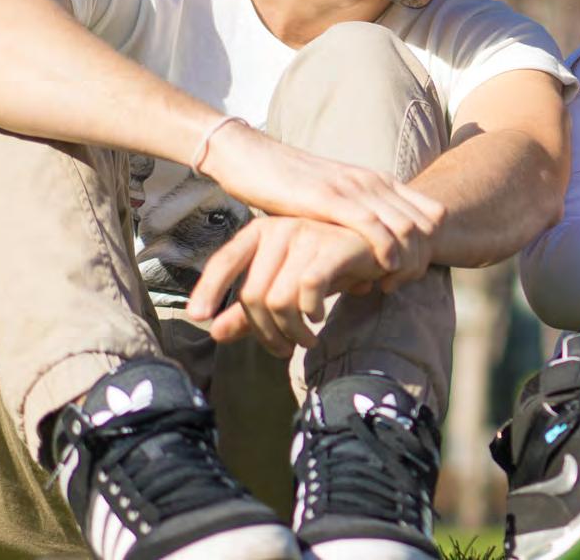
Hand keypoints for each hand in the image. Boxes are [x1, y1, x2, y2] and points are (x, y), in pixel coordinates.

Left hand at [186, 216, 384, 356]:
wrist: (381, 249)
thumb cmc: (329, 265)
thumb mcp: (286, 287)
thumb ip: (251, 309)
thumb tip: (216, 333)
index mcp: (261, 233)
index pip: (224, 261)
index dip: (208, 289)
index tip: (198, 318)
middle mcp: (280, 229)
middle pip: (253, 294)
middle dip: (266, 332)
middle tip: (284, 349)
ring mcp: (307, 235)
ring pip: (279, 298)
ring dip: (292, 331)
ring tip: (305, 340)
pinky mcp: (333, 247)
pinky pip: (308, 289)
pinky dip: (311, 312)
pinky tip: (319, 318)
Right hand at [198, 119, 443, 288]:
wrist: (250, 157)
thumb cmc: (290, 184)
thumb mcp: (337, 199)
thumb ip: (359, 217)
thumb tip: (374, 253)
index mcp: (379, 181)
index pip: (432, 212)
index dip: (433, 243)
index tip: (417, 270)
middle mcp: (373, 182)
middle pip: (427, 224)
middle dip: (425, 257)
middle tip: (408, 283)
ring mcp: (353, 188)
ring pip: (406, 226)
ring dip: (409, 260)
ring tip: (395, 283)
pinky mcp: (329, 198)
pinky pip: (371, 225)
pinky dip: (384, 250)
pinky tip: (383, 270)